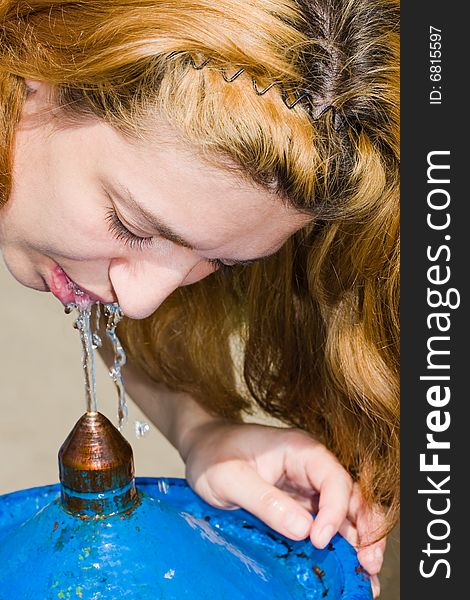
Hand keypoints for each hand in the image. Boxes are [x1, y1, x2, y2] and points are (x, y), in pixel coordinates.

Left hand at [180, 420, 385, 596]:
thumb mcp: (229, 477)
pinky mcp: (301, 503)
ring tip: (366, 575)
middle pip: (351, 495)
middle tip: (369, 564)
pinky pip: (327, 523)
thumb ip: (264, 501)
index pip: (333, 479)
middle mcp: (311, 466)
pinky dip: (341, 544)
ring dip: (359, 541)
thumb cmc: (213, 454)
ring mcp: (308, 486)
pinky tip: (348, 568)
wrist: (202, 447)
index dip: (335, 511)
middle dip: (365, 529)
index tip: (319, 540)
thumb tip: (303, 530)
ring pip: (345, 512)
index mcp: (300, 450)